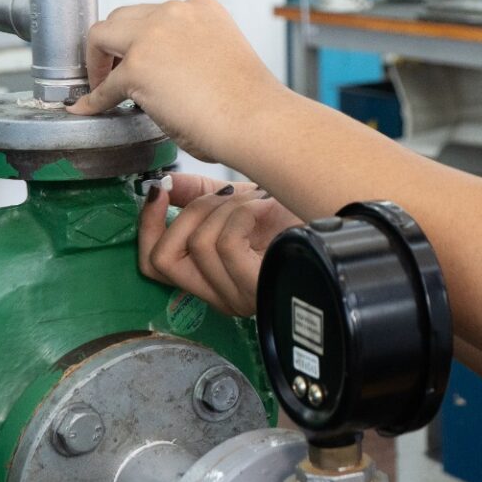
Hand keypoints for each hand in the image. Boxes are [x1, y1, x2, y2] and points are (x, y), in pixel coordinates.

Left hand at [67, 0, 280, 161]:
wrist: (255, 119)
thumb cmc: (247, 99)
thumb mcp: (218, 53)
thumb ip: (187, 50)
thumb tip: (162, 73)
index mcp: (201, 7)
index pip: (156, 13)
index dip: (142, 37)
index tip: (138, 55)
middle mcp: (174, 12)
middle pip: (122, 17)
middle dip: (114, 43)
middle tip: (112, 68)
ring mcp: (152, 36)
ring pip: (101, 35)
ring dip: (98, 60)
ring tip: (101, 83)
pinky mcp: (136, 68)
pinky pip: (104, 86)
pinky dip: (96, 99)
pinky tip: (92, 108)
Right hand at [138, 173, 303, 315]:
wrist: (335, 216)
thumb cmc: (290, 215)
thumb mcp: (236, 203)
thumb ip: (196, 195)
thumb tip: (160, 185)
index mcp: (210, 279)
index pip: (152, 265)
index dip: (147, 226)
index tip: (157, 191)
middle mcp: (219, 296)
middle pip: (163, 259)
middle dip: (185, 214)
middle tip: (222, 197)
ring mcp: (237, 296)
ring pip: (197, 243)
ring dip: (225, 209)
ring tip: (254, 202)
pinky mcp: (255, 286)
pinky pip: (224, 242)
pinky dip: (241, 214)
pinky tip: (262, 209)